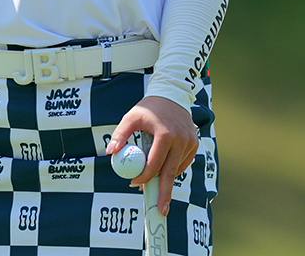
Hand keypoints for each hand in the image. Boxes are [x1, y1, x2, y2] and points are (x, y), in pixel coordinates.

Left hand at [105, 96, 198, 215]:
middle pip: (171, 172)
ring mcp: (190, 143)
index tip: (134, 183)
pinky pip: (183, 163)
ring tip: (156, 187)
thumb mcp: (131, 117)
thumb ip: (120, 134)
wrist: (171, 95)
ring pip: (178, 169)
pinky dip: (174, 169)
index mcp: (165, 134)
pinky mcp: (195, 144)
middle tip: (160, 209)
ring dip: (166, 179)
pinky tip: (164, 170)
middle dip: (164, 192)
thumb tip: (110, 154)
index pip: (154, 163)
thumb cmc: (148, 108)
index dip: (144, 176)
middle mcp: (181, 140)